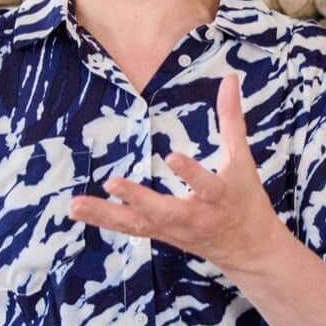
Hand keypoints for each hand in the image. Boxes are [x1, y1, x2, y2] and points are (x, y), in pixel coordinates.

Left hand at [68, 75, 286, 273]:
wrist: (249, 248)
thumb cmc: (245, 198)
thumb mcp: (242, 159)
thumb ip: (231, 119)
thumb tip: (229, 78)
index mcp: (219, 197)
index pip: (206, 185)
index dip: (190, 173)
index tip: (172, 156)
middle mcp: (194, 217)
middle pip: (164, 211)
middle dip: (138, 199)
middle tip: (111, 183)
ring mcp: (174, 229)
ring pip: (138, 224)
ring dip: (106, 215)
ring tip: (76, 205)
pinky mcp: (160, 235)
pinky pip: (130, 228)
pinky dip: (104, 220)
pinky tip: (77, 211)